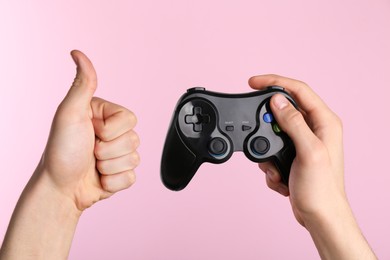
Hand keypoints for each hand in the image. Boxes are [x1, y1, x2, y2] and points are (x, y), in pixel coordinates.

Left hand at [41, 50, 139, 210]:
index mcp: (106, 115)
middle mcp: (114, 133)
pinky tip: (99, 177)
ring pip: (135, 159)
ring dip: (109, 166)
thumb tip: (77, 53)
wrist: (60, 189)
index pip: (130, 119)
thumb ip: (82, 84)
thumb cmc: (61, 151)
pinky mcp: (122, 173)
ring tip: (92, 165)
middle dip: (108, 150)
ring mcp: (119, 154)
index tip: (91, 131)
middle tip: (89, 151)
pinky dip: (113, 181)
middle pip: (134, 140)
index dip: (111, 130)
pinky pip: (132, 177)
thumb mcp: (70, 114)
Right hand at [248, 74, 375, 258]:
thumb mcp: (308, 152)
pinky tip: (280, 176)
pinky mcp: (293, 155)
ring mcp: (303, 142)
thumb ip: (293, 122)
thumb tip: (277, 100)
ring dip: (267, 149)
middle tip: (259, 136)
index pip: (298, 90)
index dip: (274, 82)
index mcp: (324, 122)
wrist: (319, 215)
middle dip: (266, 124)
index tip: (253, 82)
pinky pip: (272, 149)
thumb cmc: (321, 189)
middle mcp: (314, 128)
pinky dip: (270, 163)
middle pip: (283, 110)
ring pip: (274, 131)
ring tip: (276, 168)